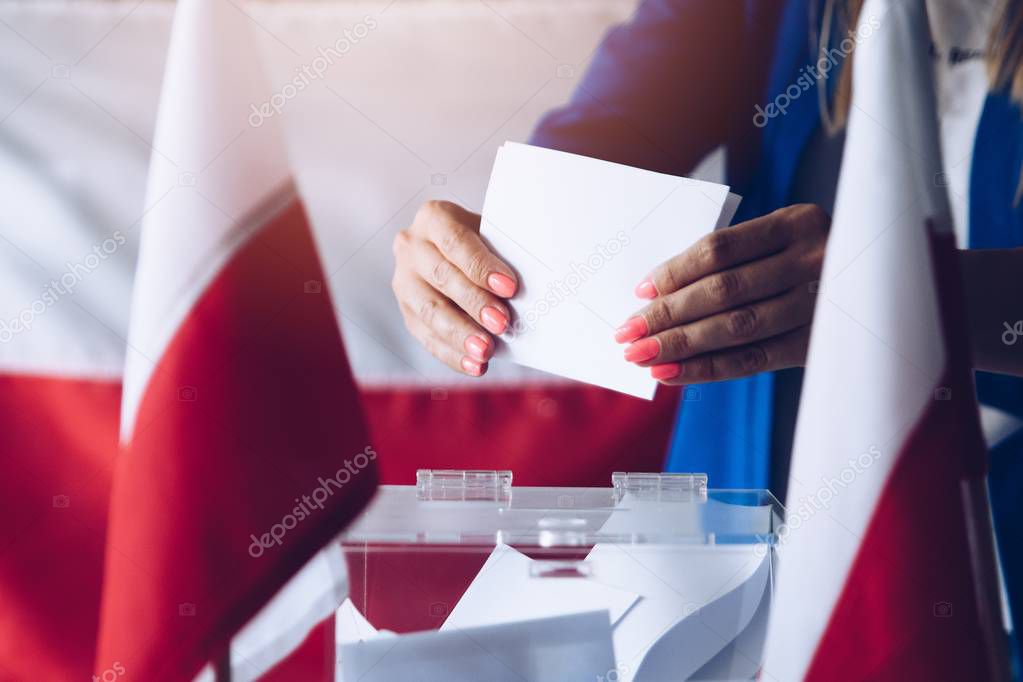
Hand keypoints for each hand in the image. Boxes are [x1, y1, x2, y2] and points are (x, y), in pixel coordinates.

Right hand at [392, 200, 517, 375]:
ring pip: (429, 310)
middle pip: (441, 276)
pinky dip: (452, 353)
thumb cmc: (486, 242)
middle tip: (502, 323)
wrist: (463, 253)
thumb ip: (504, 254)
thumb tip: (528, 287)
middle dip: (474, 303)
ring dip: (460, 334)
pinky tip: (474, 365)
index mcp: (434, 217)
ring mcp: (404, 280)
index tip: (510, 287)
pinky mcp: (406, 311)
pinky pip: (426, 336)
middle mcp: (411, 245)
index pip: (455, 241)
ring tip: (486, 351)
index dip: (481, 266)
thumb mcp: (494, 235)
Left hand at [615, 204, 828, 383]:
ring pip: (735, 328)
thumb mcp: (782, 240)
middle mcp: (813, 260)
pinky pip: (752, 360)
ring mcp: (819, 305)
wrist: (878, 290)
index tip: (640, 291)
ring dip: (681, 345)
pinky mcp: (817, 344)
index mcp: (798, 222)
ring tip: (641, 355)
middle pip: (723, 290)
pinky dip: (706, 369)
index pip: (720, 248)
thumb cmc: (806, 260)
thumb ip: (734, 258)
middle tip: (627, 332)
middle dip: (667, 314)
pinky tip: (672, 374)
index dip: (675, 271)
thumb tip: (658, 292)